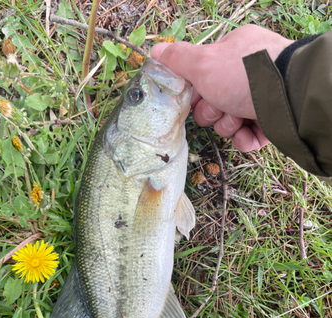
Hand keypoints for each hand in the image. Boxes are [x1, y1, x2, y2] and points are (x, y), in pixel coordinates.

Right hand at [150, 25, 292, 151]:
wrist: (287, 97)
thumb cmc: (244, 74)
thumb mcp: (204, 62)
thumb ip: (178, 59)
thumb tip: (155, 52)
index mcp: (232, 54)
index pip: (202, 76)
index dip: (194, 91)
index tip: (194, 96)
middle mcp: (246, 76)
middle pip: (213, 102)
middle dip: (212, 111)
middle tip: (219, 106)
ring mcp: (259, 100)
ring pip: (229, 122)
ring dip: (228, 125)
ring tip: (238, 118)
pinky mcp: (270, 123)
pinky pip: (246, 138)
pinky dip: (243, 139)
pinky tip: (246, 132)